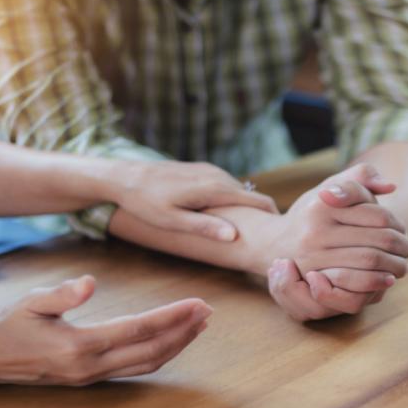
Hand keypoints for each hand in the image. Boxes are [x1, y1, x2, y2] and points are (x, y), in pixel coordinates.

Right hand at [0, 276, 210, 385]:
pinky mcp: (94, 376)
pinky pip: (136, 368)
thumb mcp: (30, 302)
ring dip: (178, 344)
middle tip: (209, 311)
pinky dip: (161, 354)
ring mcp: (94, 375)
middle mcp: (92, 365)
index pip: (137, 330)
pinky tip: (175, 341)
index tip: (196, 303)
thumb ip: (62, 294)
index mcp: (79, 345)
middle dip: (184, 331)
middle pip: (151, 351)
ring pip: (147, 363)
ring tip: (201, 325)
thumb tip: (90, 283)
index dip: (171, 317)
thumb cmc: (9, 324)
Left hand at [111, 160, 276, 240]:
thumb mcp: (173, 220)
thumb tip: (235, 235)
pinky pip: (225, 187)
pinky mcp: (202, 171)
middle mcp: (216, 176)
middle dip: (261, 214)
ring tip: (252, 229)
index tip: (283, 232)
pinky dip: (232, 200)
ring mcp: (209, 171)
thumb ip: (205, 227)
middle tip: (269, 237)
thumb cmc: (145, 202)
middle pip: (250, 195)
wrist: (124, 176)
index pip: (256, 200)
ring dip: (246, 208)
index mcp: (214, 188)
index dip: (272, 215)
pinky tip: (227, 215)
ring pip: (238, 191)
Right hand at [267, 164, 407, 320]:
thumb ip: (361, 177)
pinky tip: (386, 280)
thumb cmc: (313, 213)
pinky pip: (355, 283)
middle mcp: (316, 230)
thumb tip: (390, 187)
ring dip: (394, 265)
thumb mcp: (332, 186)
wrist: (277, 244)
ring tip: (402, 266)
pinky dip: (377, 282)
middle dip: (401, 246)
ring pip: (370, 261)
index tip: (402, 230)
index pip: (377, 214)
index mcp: (324, 204)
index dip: (397, 223)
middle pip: (377, 239)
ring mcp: (314, 257)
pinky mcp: (315, 279)